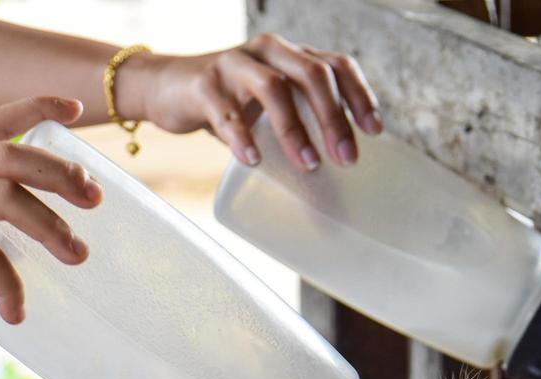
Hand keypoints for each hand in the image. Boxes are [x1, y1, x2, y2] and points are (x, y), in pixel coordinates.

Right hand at [0, 96, 101, 331]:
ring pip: (5, 198)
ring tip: (77, 255)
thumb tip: (29, 205)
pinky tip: (16, 310)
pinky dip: (8, 284)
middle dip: (60, 176)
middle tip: (94, 200)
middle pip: (11, 156)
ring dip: (50, 227)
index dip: (37, 108)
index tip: (77, 111)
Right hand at [120, 34, 382, 170]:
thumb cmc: (230, 102)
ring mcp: (234, 64)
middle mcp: (267, 51)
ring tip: (309, 164)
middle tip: (347, 158)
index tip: (375, 132)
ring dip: (295, 129)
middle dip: (334, 118)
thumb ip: (300, 118)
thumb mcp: (271, 104)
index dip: (359, 95)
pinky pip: (227, 112)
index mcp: (289, 55)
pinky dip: (243, 138)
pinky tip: (253, 161)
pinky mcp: (203, 84)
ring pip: (274, 88)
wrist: (166, 88)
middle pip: (312, 75)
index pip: (336, 64)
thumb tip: (339, 166)